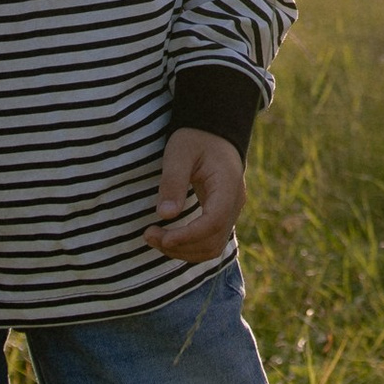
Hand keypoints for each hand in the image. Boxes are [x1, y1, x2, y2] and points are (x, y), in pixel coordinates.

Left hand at [148, 127, 245, 264]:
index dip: (189, 235)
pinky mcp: (221, 216)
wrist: (214, 132)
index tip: (163, 237)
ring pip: (212, 247)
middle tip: (149, 235)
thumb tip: (165, 215)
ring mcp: (230, 212)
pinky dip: (188, 247)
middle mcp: (234, 203)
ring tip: (154, 238)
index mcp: (228, 186)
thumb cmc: (196, 138)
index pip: (214, 222)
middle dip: (180, 246)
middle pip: (213, 241)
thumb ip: (173, 182)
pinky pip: (209, 241)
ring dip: (183, 251)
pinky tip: (167, 238)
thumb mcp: (179, 152)